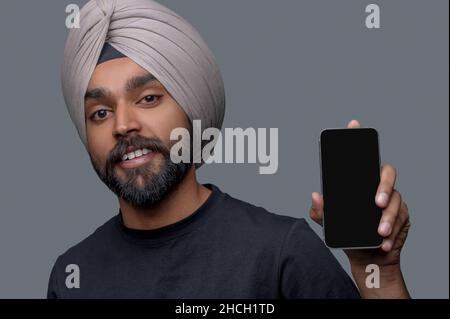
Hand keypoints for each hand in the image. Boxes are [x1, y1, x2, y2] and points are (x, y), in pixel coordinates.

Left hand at [310, 119, 410, 297]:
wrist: (366, 258)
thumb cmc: (348, 235)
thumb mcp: (330, 224)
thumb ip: (320, 212)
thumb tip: (315, 195)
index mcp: (359, 185)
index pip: (359, 158)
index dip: (356, 140)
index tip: (352, 124)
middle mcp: (376, 187)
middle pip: (387, 173)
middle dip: (384, 186)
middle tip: (377, 202)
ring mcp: (391, 201)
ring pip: (396, 200)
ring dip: (389, 217)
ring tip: (380, 232)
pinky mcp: (402, 216)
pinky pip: (402, 219)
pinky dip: (393, 231)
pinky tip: (384, 241)